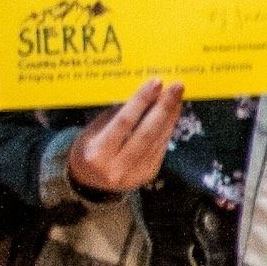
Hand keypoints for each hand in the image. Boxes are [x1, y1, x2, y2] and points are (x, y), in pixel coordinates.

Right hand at [67, 80, 186, 195]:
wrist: (89, 182)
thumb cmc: (89, 148)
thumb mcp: (93, 131)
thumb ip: (117, 115)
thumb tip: (145, 93)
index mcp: (98, 154)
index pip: (124, 122)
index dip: (141, 101)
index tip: (156, 82)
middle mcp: (117, 167)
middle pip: (146, 133)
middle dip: (164, 108)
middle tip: (177, 86)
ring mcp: (135, 174)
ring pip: (158, 140)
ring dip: (170, 116)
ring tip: (177, 96)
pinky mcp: (148, 175)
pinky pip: (161, 147)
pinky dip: (168, 128)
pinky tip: (173, 112)